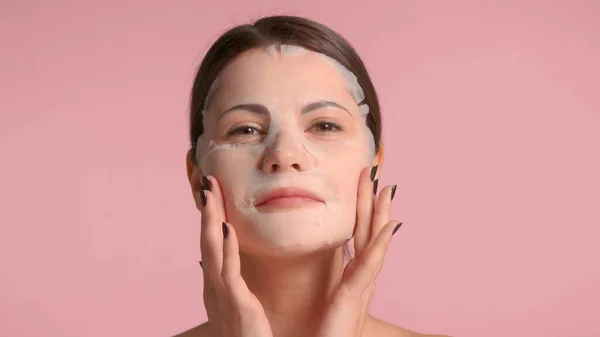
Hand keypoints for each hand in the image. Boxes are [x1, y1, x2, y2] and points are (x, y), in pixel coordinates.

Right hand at [198, 176, 273, 336]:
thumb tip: (232, 258)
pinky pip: (229, 271)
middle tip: (208, 180)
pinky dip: (227, 247)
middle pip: (207, 240)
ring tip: (212, 192)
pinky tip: (227, 226)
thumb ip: (235, 281)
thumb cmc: (248, 335)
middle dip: (207, 209)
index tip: (214, 191)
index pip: (212, 243)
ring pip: (212, 249)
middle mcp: (214, 286)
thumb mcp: (239, 303)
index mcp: (217, 285)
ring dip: (211, 218)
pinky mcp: (236, 304)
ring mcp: (221, 295)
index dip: (211, 216)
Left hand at [315, 165, 400, 336]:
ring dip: (380, 215)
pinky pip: (369, 267)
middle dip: (372, 203)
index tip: (364, 186)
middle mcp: (359, 282)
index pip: (357, 239)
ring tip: (387, 188)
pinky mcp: (353, 301)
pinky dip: (380, 246)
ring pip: (373, 244)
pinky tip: (390, 226)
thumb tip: (295, 274)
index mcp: (349, 281)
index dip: (362, 212)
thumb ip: (318, 286)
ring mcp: (359, 290)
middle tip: (375, 173)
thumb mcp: (321, 306)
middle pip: (368, 234)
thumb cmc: (319, 335)